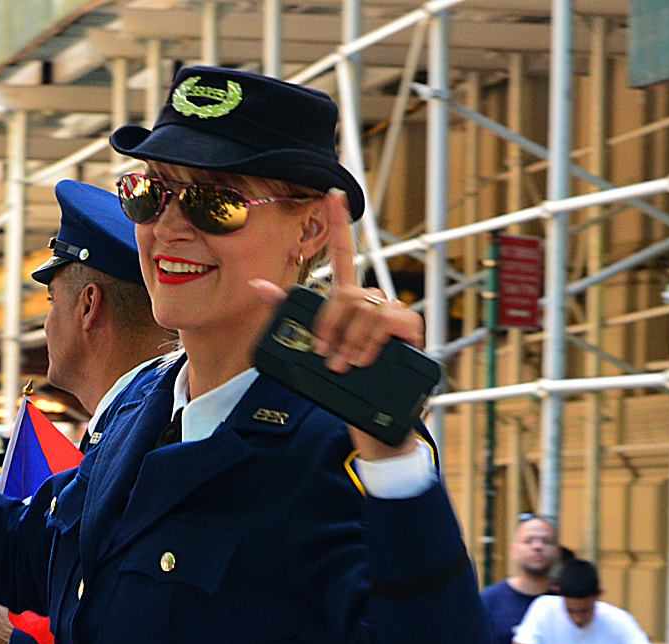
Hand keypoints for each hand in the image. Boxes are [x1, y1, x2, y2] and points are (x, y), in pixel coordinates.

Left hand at [253, 191, 424, 462]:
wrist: (372, 424)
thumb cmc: (343, 387)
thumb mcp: (311, 352)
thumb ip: (289, 316)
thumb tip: (257, 284)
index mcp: (351, 303)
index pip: (346, 254)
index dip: (339, 224)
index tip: (333, 194)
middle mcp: (373, 302)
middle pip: (347, 293)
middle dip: (330, 324)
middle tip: (324, 355)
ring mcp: (393, 315)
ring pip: (365, 307)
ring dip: (349, 338)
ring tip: (343, 365)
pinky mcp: (411, 330)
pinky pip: (389, 321)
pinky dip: (371, 340)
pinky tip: (365, 358)